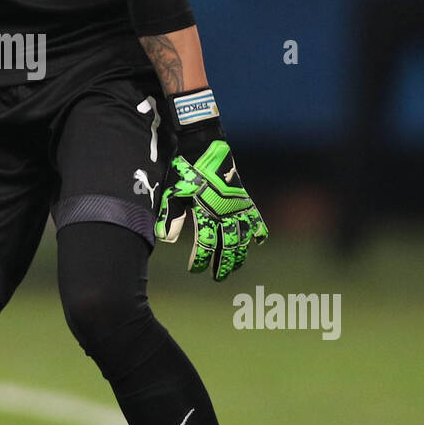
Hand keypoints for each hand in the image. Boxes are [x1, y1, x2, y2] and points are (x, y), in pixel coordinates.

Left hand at [155, 139, 267, 280]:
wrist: (203, 147)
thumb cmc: (185, 170)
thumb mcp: (173, 192)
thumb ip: (169, 215)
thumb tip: (164, 240)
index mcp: (207, 211)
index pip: (206, 244)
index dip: (201, 260)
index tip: (195, 269)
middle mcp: (225, 212)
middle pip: (229, 246)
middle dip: (224, 264)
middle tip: (218, 277)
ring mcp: (238, 206)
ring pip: (243, 237)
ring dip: (240, 254)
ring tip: (235, 266)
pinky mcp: (244, 198)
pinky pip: (256, 218)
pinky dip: (259, 231)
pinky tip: (258, 242)